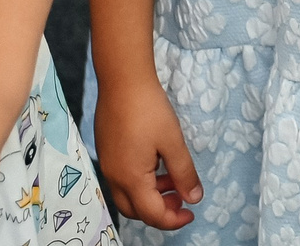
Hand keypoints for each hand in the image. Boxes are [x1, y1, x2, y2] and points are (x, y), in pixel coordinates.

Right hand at [95, 74, 202, 229]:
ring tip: (172, 179)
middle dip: (159, 211)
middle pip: (135, 211)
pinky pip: (122, 179)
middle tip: (180, 198)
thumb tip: (194, 198)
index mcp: (131, 179)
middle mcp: (114, 176)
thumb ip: (184, 173)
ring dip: (150, 195)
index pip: (152, 214)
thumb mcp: (173, 142)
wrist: (122, 79)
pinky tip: (155, 163)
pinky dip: (140, 182)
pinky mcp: (106, 151)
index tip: (191, 212)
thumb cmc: (149, 109)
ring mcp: (107, 164)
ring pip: (127, 195)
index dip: (174, 219)